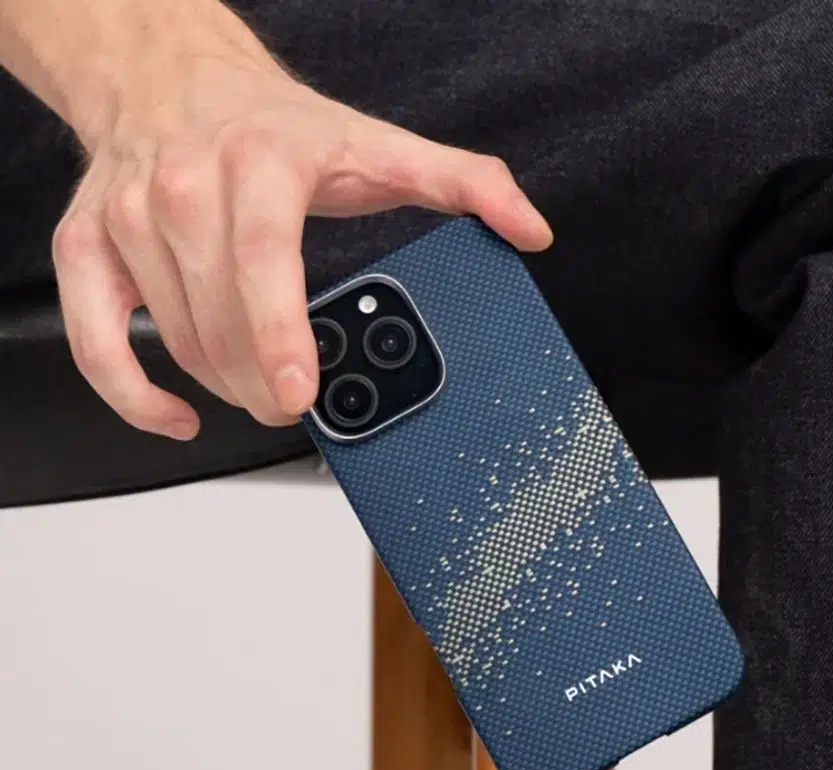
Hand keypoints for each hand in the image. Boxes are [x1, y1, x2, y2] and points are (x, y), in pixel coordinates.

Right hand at [40, 2, 551, 438]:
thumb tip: (528, 228)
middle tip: (300, 405)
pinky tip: (178, 414)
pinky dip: (132, 395)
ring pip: (175, 341)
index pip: (263, 262)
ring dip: (225, 387)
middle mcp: (183, 191)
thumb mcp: (378, 144)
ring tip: (266, 392)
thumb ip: (463, 185)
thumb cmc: (275, 125)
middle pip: (220, 322)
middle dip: (265, 385)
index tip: (299, 392)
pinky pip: (94, 340)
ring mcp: (129, 222)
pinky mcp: (89, 247)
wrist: (171, 77)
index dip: (278, 336)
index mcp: (259, 168)